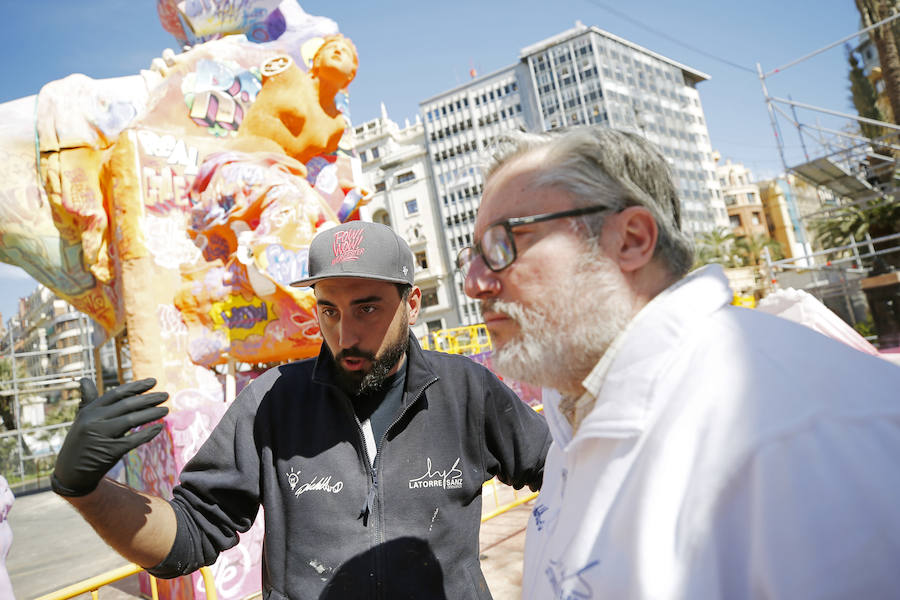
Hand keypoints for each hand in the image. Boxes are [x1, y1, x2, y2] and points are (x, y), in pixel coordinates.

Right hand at [51, 378, 168, 496]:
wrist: (70, 473)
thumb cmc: (80, 443)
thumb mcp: (81, 420)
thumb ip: (88, 400)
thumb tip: (85, 379)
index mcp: (88, 411)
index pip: (116, 394)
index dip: (136, 386)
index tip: (154, 381)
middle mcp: (93, 421)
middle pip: (127, 405)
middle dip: (149, 399)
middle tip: (166, 395)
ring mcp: (101, 436)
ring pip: (132, 420)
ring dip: (152, 414)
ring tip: (166, 410)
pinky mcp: (110, 452)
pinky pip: (133, 440)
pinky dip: (148, 433)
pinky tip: (159, 428)